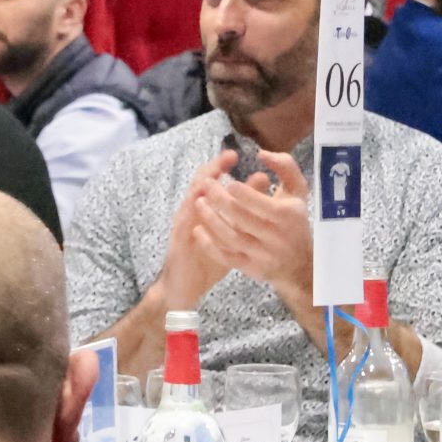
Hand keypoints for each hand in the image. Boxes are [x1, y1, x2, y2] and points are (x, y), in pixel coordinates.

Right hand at [155, 152, 239, 309]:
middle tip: (229, 156)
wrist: (185, 287)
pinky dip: (192, 211)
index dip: (221, 166)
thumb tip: (262, 181)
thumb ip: (244, 210)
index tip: (234, 154)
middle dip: (213, 168)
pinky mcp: (179, 239)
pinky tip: (200, 203)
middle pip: (200, 183)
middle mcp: (191, 211)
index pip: (211, 181)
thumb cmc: (208, 260)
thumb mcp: (229, 235)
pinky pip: (185, 222)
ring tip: (215, 174)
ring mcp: (183, 224)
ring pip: (191, 198)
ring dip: (202, 185)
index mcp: (204, 208)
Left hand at [196, 152, 315, 315]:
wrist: (300, 264)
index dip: (239, 190)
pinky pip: (225, 257)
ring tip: (199, 203)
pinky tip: (199, 230)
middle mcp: (275, 237)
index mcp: (287, 214)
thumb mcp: (298, 191)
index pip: (257, 201)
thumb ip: (285, 166)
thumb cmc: (295, 220)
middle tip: (206, 186)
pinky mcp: (251, 269)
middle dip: (218, 199)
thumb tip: (261, 153)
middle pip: (239, 216)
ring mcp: (262, 255)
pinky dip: (209, 244)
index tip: (227, 180)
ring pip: (230, 237)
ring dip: (210, 219)